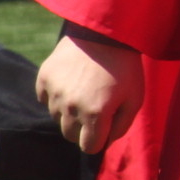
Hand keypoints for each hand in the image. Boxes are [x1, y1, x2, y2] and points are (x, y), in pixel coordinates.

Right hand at [36, 31, 142, 154]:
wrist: (105, 32)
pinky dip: (57, 96)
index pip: (89, 147)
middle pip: (70, 135)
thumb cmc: (125, 66)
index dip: (98, 141)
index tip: (104, 129)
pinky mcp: (44, 79)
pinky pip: (45, 100)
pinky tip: (71, 82)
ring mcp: (55, 94)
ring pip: (58, 118)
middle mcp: (71, 108)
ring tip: (85, 92)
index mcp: (96, 114)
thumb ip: (122, 125)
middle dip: (83, 129)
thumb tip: (107, 141)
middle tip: (95, 110)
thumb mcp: (135, 97)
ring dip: (70, 112)